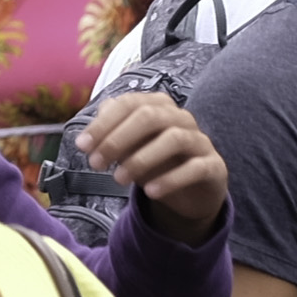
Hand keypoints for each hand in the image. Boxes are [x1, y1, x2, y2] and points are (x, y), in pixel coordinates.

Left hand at [81, 91, 227, 241]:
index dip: (103, 124)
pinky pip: (196, 168)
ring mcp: (200, 140)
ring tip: (119, 179)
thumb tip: (86, 139)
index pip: (129, 104)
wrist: (190, 188)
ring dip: (141, 159)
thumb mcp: (127, 147)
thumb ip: (108, 136)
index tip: (82, 146)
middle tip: (95, 163)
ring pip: (174, 139)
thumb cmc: (153, 160)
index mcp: (158, 106)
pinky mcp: (214, 165)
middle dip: (117, 139)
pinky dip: (170, 179)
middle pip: (149, 116)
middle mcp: (181, 118)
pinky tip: (150, 192)